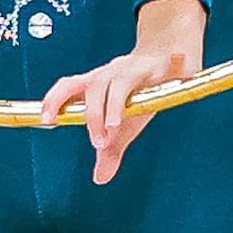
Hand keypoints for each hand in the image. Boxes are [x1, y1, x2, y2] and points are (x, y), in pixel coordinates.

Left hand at [38, 0, 206, 181]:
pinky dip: (176, 67)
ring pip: (120, 82)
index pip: (68, 86)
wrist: (164, 53)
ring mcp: (136, 68)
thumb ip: (110, 148)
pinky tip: (185, 73)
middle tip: (98, 143)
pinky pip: (168, 63)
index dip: (54, 101)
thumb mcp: (122, 120)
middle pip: (94, 87)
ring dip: (115, 105)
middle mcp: (112, 72)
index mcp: (96, 83)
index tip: (46, 122)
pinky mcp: (163, 65)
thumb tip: (100, 178)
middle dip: (92, 115)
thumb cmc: (138, 89)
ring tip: (116, 126)